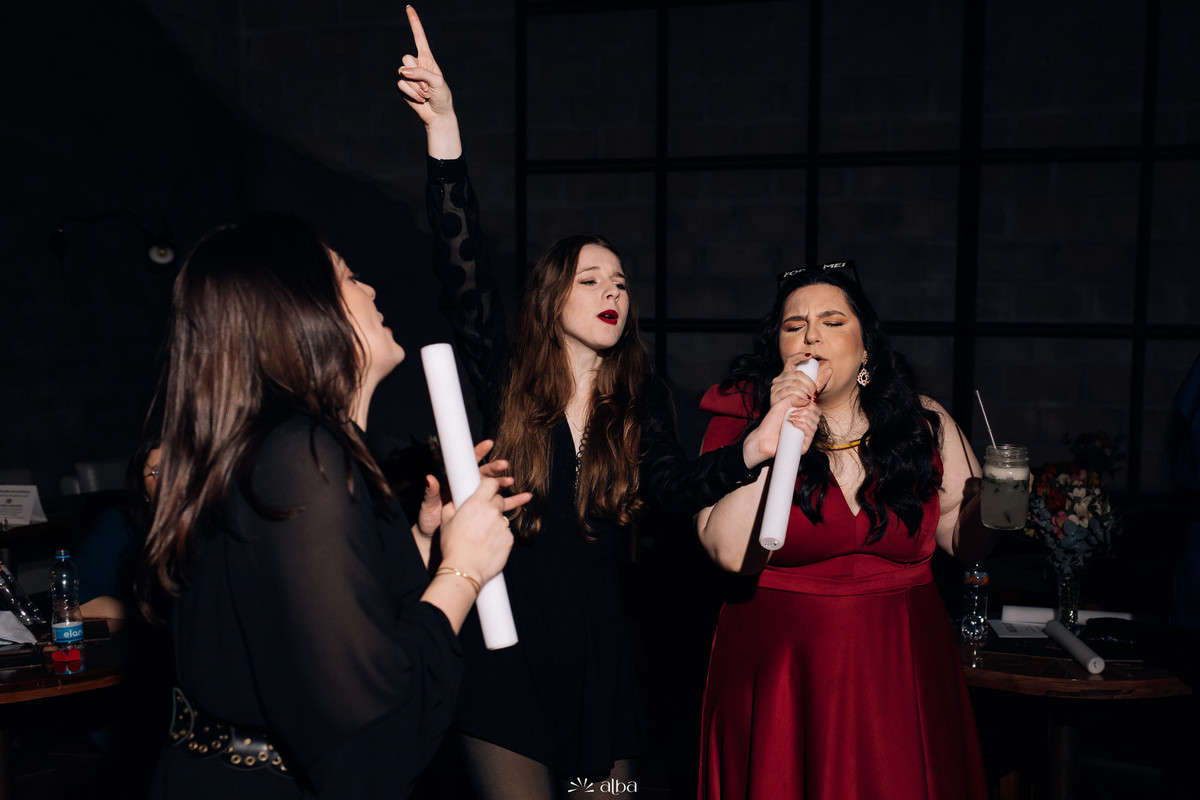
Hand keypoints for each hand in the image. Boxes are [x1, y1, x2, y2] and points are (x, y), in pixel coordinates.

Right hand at [397, 5, 459, 154]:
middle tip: (428, 86)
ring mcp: (408, 76)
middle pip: (406, 58)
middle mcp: (416, 65)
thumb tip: (402, 71)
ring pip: (402, 73)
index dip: (414, 23)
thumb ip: (421, 73)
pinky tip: (420, 99)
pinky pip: (400, 84)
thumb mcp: (438, 81)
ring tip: (425, 94)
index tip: (409, 8)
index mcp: (427, 59)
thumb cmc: (442, 97)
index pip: (419, 37)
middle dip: (417, 73)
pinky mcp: (402, 88)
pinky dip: (411, 93)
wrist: (438, 115)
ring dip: (416, 86)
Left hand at [414, 440, 511, 537]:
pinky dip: (514, 500)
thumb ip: (431, 493)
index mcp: (456, 481)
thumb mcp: (428, 507)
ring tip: (511, 482)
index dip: (479, 452)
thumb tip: (430, 478)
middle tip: (503, 465)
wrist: (434, 540)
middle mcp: (468, 487)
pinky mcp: (486, 511)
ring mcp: (478, 499)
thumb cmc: (429, 521)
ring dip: (504, 483)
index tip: (489, 444)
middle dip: (495, 468)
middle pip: (484, 473)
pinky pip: (502, 504)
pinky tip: (526, 497)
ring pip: (494, 487)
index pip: (468, 463)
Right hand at [439, 476, 528, 585]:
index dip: (489, 486)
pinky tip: (487, 545)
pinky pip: (506, 533)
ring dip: (495, 522)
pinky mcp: (510, 539)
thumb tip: (452, 500)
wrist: (464, 570)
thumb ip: (451, 506)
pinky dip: (499, 536)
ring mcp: (503, 525)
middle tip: (482, 516)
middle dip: (492, 504)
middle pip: (499, 499)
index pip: (491, 483)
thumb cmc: (453, 546)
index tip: (487, 490)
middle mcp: (493, 511)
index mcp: (476, 503)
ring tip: (481, 536)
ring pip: (502, 518)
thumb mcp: (446, 522)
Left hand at [742, 397, 820, 467]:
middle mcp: (806, 426)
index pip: (815, 409)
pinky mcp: (804, 445)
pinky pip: (811, 433)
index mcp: (803, 416)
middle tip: (793, 412)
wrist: (763, 437)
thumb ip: (793, 398)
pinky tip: (795, 423)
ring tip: (791, 418)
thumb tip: (808, 399)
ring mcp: (805, 436)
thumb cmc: (770, 423)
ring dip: (804, 417)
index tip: (801, 403)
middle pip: (817, 416)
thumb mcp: (781, 405)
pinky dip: (804, 425)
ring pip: (814, 424)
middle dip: (807, 411)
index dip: (811, 404)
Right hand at [769, 352, 829, 407]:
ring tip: (810, 400)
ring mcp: (775, 387)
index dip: (799, 356)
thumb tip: (830, 370)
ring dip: (805, 392)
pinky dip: (799, 397)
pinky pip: (789, 393)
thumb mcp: (811, 391)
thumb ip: (820, 381)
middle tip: (815, 394)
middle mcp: (779, 379)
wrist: (790, 419)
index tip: (810, 356)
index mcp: (787, 374)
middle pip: (797, 374)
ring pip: (794, 384)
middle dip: (809, 383)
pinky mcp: (774, 396)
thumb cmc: (800, 403)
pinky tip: (804, 402)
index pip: (791, 360)